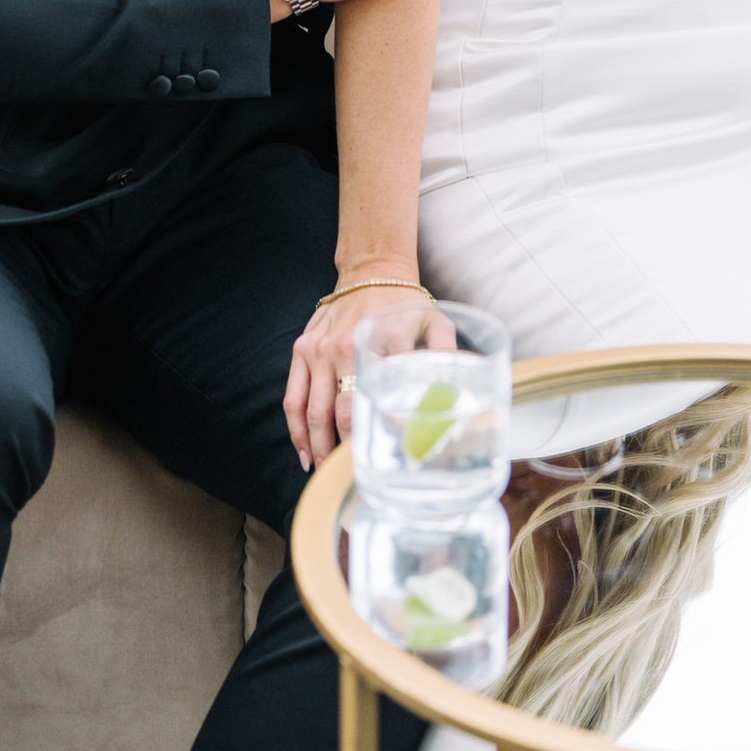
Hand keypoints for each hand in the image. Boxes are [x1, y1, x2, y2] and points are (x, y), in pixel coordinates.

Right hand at [284, 285, 454, 471]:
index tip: (380, 464)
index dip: (372, 438)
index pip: (370, 403)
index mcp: (375, 343)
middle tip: (352, 481)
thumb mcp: (435, 323)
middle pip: (337, 414)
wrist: (371, 269)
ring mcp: (317, 350)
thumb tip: (457, 398)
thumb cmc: (405, 303)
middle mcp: (342, 348)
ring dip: (317, 447)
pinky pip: (292, 396)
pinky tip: (305, 451)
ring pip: (311, 411)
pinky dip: (296, 428)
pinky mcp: (302, 349)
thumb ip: (446, 356)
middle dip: (342, 453)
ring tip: (326, 474)